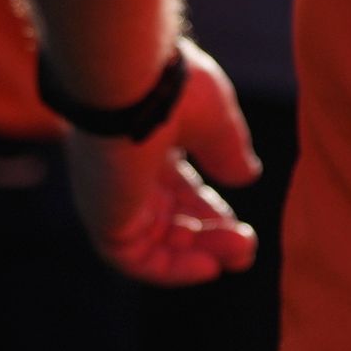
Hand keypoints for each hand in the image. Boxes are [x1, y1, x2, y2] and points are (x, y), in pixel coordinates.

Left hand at [64, 39, 265, 286]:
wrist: (129, 81)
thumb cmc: (171, 88)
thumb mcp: (214, 120)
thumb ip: (228, 150)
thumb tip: (246, 176)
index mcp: (148, 141)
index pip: (178, 189)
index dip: (210, 211)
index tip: (241, 225)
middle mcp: (126, 171)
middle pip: (169, 218)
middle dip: (210, 236)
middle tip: (246, 249)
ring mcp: (113, 196)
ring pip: (157, 240)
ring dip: (200, 252)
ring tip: (241, 254)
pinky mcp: (104, 217)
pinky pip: (137, 259)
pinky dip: (172, 268)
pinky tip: (208, 267)